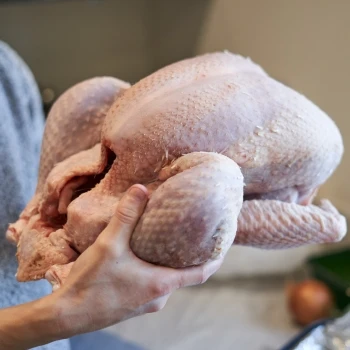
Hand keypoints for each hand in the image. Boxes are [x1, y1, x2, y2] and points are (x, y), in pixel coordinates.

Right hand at [53, 184, 222, 336]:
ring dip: (170, 262)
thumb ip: (126, 215)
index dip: (215, 260)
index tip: (224, 246)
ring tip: (169, 240)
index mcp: (161, 285)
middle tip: (194, 234)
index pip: (201, 273)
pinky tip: (144, 256)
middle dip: (190, 256)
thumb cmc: (91, 283)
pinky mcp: (133, 305)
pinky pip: (153, 285)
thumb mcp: (109, 244)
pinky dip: (156, 270)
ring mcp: (145, 304)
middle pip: (184, 275)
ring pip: (167, 279)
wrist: (66, 315)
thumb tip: (141, 188)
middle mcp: (158, 298)